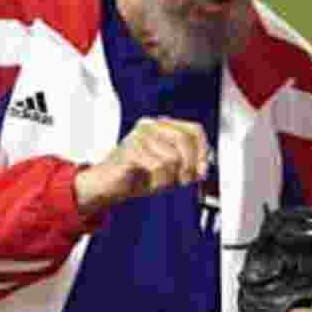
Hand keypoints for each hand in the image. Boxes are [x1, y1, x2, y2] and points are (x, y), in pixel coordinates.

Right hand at [75, 117, 208, 213]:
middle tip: (184, 181)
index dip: (203, 151)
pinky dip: (159, 181)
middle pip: (185, 141)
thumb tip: (204, 168)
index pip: (195, 130)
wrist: (106, 187)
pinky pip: (158, 166)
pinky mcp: (131, 148)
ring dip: (170, 177)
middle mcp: (151, 125)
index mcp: (162, 125)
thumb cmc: (137, 176)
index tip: (202, 171)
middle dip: (189, 165)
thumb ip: (186, 164)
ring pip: (173, 156)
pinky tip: (150, 183)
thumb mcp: (168, 169)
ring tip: (159, 182)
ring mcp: (140, 135)